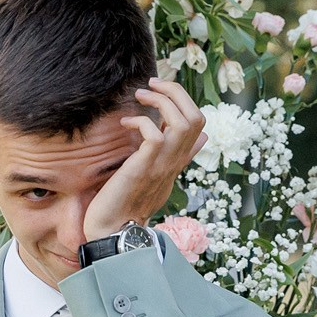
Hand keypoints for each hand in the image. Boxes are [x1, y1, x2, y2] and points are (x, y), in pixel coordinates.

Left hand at [82, 77, 207, 239]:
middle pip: (196, 117)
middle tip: (151, 84)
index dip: (183, 100)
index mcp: (177, 160)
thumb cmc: (129, 202)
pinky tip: (125, 124)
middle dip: (175, 92)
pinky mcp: (143, 169)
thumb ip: (178, 156)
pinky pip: (155, 136)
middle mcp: (174, 161)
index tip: (159, 91)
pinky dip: (141, 122)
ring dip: (161, 101)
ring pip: (181, 122)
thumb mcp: (158, 175)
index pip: (198, 123)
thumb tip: (203, 139)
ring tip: (140, 96)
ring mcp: (161, 165)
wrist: (113, 231)